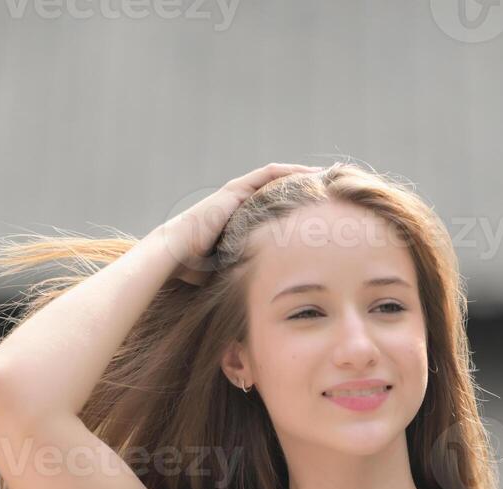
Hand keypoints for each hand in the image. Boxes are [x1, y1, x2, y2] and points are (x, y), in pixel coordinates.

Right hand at [158, 162, 323, 285]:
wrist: (175, 255)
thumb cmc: (194, 271)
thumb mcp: (229, 271)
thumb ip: (245, 276)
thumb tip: (262, 303)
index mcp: (238, 221)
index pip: (272, 210)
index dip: (294, 208)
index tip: (317, 213)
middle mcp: (237, 204)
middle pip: (276, 191)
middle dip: (302, 188)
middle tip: (327, 190)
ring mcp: (235, 194)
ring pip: (275, 178)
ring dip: (300, 175)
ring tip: (324, 176)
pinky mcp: (235, 189)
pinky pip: (268, 175)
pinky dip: (289, 172)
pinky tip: (309, 173)